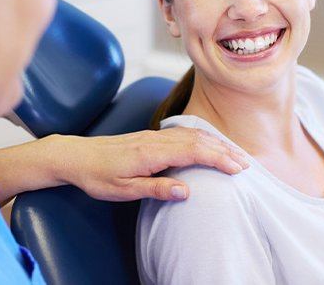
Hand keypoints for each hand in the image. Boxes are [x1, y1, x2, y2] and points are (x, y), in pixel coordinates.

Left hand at [52, 127, 249, 201]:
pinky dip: (202, 137)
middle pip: (199, 140)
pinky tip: (208, 142)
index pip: (194, 152)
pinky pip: (183, 133)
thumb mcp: (123, 189)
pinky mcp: (152, 136)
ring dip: (216, 143)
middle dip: (224, 150)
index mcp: (151, 153)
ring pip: (193, 134)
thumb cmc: (98, 175)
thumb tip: (186, 191)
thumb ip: (155, 188)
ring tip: (234, 153)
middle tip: (246, 163)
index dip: (218, 158)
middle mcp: (157, 140)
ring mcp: (155, 135)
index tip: (237, 168)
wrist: (77, 155)